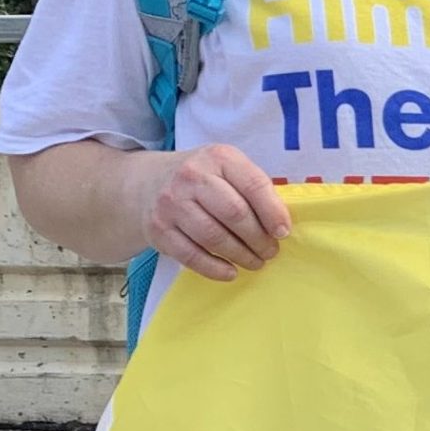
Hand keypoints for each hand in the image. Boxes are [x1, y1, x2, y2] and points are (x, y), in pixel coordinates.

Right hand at [138, 145, 289, 281]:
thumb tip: (280, 225)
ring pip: (213, 237)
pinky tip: (231, 272)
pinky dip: (214, 268)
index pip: (253, 185)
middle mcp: (191, 177)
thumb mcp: (227, 169)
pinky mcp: (158, 229)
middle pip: (234, 213)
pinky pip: (191, 255)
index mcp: (218, 158)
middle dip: (259, 238)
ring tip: (255, 262)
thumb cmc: (202, 179)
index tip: (283, 232)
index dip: (273, 212)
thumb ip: (253, 189)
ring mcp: (171, 203)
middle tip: (270, 251)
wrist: (145, 183)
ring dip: (241, 255)